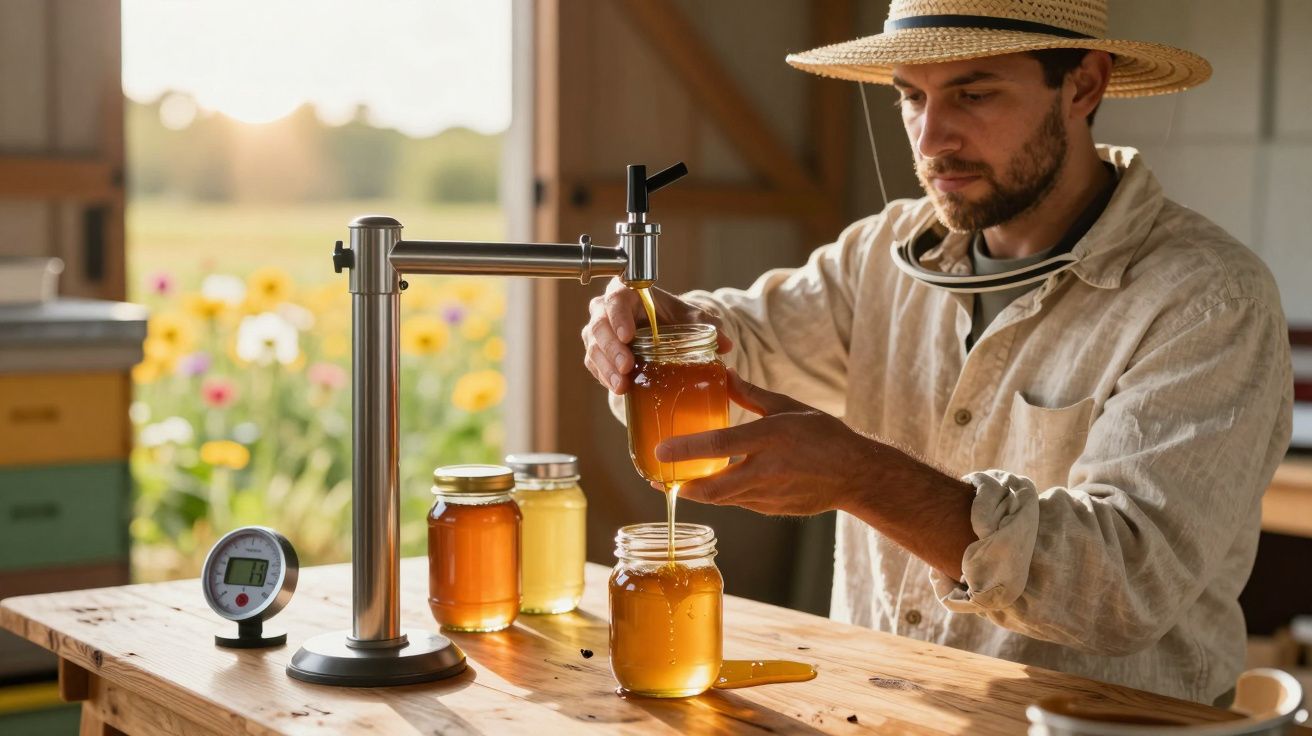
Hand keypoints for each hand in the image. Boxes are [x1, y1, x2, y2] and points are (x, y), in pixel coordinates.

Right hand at [581, 277, 732, 393]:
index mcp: (627, 291)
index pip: (616, 299)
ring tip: (623, 385)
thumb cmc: (670, 317)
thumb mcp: (690, 319)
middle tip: (627, 367)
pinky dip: (605, 376)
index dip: (619, 317)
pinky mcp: (596, 352)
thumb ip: (706, 328)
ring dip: (607, 367)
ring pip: (593, 347)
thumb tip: (726, 344)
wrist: (660, 330)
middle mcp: (605, 308)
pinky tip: (619, 389)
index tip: (629, 336)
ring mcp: (598, 331)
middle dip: (612, 348)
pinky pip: (593, 363)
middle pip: (599, 326)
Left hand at [653, 370, 875, 515]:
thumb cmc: (823, 435)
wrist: (855, 475)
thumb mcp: (787, 407)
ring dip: (698, 492)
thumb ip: (750, 394)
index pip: (718, 445)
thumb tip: (723, 374)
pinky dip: (723, 495)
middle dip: (681, 485)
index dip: (685, 450)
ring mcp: (769, 495)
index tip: (659, 450)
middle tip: (659, 477)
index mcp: (769, 438)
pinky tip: (714, 485)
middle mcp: (766, 470)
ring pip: (722, 499)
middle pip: (712, 487)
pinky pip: (740, 503)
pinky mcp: (772, 509)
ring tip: (678, 481)